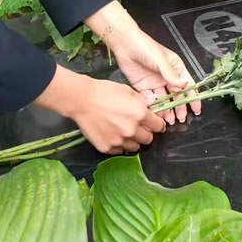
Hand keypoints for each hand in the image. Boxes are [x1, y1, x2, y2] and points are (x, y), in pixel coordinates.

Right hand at [34, 66, 164, 153]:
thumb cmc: (105, 91)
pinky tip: (113, 134)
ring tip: (124, 131)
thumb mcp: (128, 91)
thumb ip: (142, 103)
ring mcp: (120, 141)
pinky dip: (119, 144)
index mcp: (140, 114)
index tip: (155, 124)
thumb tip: (150, 111)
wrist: (82, 100)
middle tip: (138, 127)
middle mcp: (132, 130)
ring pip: (135, 147)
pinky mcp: (108, 148)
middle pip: (148, 139)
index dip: (157, 124)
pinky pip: (120, 150)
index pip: (158, 126)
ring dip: (133, 140)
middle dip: (146, 133)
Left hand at [111, 29, 201, 125]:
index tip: (196, 110)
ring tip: (168, 121)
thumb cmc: (146, 47)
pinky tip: (155, 114)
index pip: (187, 84)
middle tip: (180, 119)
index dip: (192, 97)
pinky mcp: (143, 87)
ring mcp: (155, 83)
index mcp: (175, 68)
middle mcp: (166, 77)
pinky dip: (154, 107)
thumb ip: (171, 74)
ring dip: (167, 109)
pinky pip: (150, 100)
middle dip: (179, 107)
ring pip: (164, 99)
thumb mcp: (160, 60)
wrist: (124, 45)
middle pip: (176, 95)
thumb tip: (185, 85)